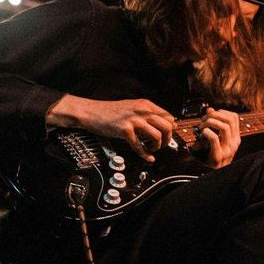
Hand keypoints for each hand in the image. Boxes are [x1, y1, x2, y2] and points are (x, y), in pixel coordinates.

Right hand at [47, 95, 173, 162]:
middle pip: (167, 126)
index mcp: (146, 105)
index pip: (169, 117)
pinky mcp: (125, 130)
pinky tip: (148, 158)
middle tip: (162, 145)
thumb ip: (149, 114)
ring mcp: (133, 120)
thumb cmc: (111, 112)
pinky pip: (140, 146)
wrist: (92, 112)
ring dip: (157, 146)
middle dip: (167, 139)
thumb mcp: (133, 108)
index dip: (171, 129)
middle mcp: (142, 111)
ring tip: (152, 149)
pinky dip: (146, 154)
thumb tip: (168, 124)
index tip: (168, 136)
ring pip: (157, 136)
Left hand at [192, 108, 240, 168]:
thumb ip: (215, 124)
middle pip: (229, 120)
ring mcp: (228, 149)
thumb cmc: (214, 155)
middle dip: (214, 115)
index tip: (212, 115)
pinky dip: (207, 132)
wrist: (215, 176)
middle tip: (203, 119)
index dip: (221, 112)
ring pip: (224, 127)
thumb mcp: (217, 138)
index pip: (234, 117)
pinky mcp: (218, 155)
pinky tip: (202, 133)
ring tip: (201, 126)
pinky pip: (214, 138)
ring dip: (210, 122)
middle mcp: (234, 143)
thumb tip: (210, 109)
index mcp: (236, 138)